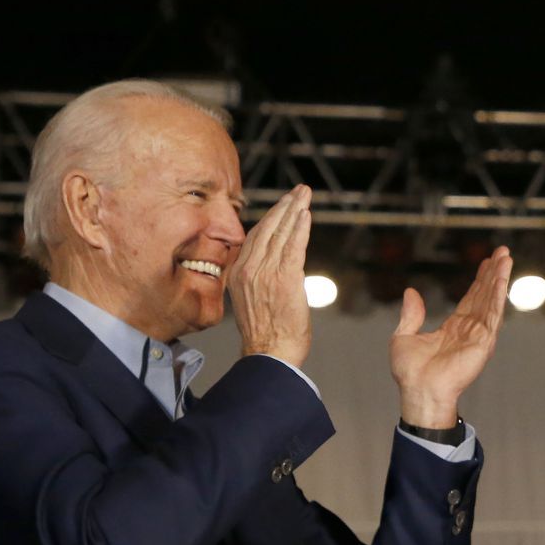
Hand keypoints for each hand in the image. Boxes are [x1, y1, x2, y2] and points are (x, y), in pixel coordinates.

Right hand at [229, 185, 313, 365]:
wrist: (269, 353)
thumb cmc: (265, 332)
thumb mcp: (250, 299)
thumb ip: (257, 278)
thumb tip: (270, 266)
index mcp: (238, 272)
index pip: (254, 236)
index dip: (271, 218)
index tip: (283, 204)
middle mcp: (249, 268)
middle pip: (268, 228)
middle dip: (285, 206)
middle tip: (300, 191)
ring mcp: (265, 272)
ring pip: (281, 233)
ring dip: (295, 210)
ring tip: (305, 195)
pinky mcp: (285, 279)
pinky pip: (293, 247)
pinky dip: (300, 228)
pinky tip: (306, 214)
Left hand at [390, 246, 511, 427]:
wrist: (419, 391)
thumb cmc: (410, 372)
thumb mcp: (403, 335)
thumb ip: (411, 314)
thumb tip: (411, 291)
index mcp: (454, 328)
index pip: (470, 299)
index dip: (479, 280)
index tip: (487, 262)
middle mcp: (469, 330)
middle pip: (484, 295)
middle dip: (494, 273)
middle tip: (503, 252)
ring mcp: (478, 335)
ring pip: (491, 300)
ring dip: (500, 278)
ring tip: (506, 257)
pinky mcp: (483, 342)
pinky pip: (492, 314)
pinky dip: (497, 295)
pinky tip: (502, 278)